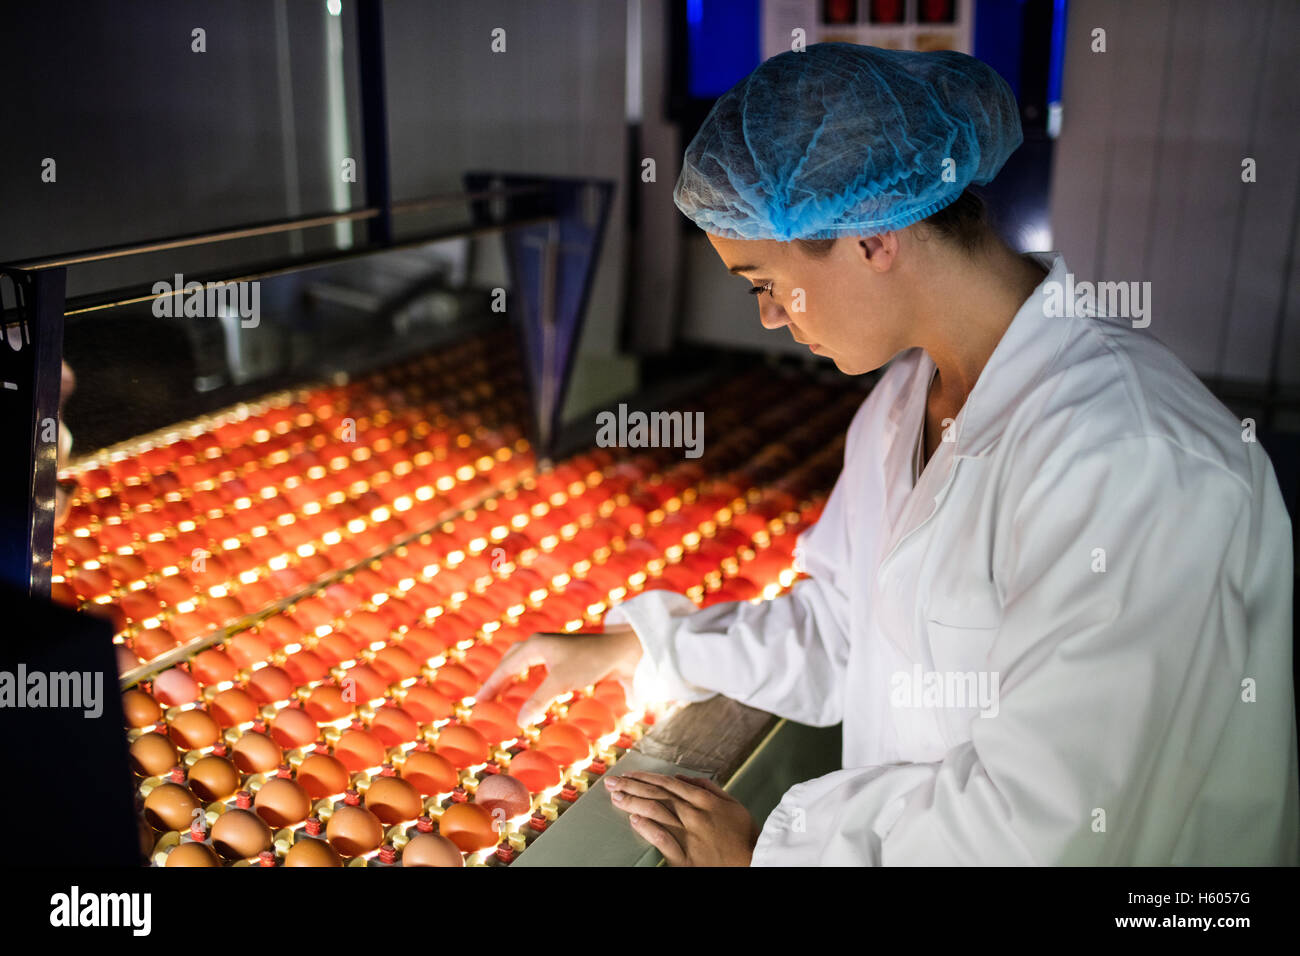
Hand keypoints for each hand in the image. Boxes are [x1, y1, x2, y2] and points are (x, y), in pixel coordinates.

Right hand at [477, 625, 643, 726]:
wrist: (621, 651)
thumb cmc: (590, 662)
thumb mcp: (560, 682)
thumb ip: (538, 701)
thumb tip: (519, 722)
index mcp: (534, 646)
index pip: (505, 668)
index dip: (491, 686)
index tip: (477, 703)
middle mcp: (540, 645)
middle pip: (510, 661)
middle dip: (497, 680)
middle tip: (485, 700)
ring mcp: (551, 650)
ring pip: (523, 663)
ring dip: (511, 679)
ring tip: (501, 696)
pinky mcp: (563, 657)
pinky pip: (536, 668)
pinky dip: (527, 679)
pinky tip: (529, 690)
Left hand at [605, 771, 759, 865]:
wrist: (755, 863)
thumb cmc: (744, 836)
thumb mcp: (732, 805)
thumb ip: (708, 788)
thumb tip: (683, 777)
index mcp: (705, 801)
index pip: (668, 784)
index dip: (646, 778)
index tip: (629, 774)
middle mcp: (694, 815)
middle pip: (657, 795)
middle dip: (632, 786)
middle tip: (612, 782)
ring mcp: (689, 836)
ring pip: (657, 813)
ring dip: (634, 803)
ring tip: (616, 797)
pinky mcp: (686, 858)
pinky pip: (664, 840)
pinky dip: (648, 829)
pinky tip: (635, 820)